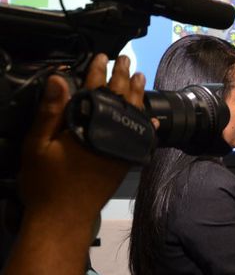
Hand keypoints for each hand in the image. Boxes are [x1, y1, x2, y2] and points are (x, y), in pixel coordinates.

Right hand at [18, 54, 145, 230]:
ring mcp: (122, 149)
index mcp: (87, 126)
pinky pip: (143, 138)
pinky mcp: (126, 162)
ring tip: (139, 77)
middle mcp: (111, 134)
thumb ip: (52, 111)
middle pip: (119, 99)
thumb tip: (61, 78)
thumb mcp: (38, 144)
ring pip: (134, 115)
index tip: (102, 56)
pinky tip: (155, 118)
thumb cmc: (45, 182)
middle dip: (122, 76)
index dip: (98, 71)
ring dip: (137, 94)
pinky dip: (149, 126)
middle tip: (126, 59)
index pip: (95, 91)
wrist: (63, 218)